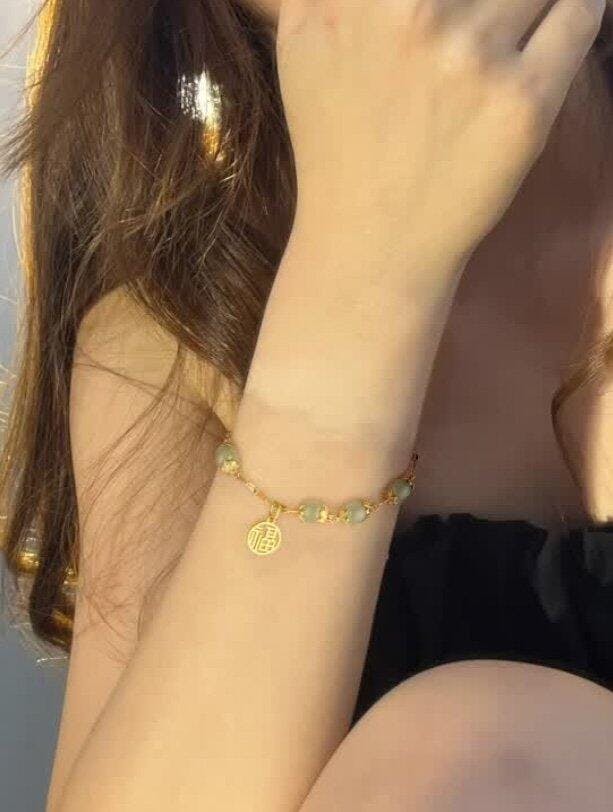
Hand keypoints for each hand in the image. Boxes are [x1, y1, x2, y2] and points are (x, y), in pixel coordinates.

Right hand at [276, 0, 606, 285]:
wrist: (371, 241)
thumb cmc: (337, 143)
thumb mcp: (305, 39)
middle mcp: (416, 13)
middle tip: (493, 8)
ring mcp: (473, 58)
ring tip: (524, 15)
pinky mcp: (524, 105)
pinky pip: (582, 13)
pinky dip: (585, 3)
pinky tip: (569, 10)